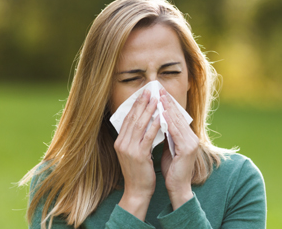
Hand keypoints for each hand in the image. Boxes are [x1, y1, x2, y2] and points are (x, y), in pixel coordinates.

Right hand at [114, 89, 160, 220]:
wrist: (137, 190)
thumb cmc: (138, 172)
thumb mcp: (133, 153)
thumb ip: (136, 139)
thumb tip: (144, 122)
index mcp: (119, 142)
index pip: (127, 119)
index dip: (135, 106)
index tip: (143, 94)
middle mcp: (122, 143)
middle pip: (132, 119)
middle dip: (141, 104)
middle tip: (149, 91)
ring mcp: (129, 149)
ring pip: (139, 125)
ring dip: (149, 111)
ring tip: (156, 100)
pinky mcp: (139, 155)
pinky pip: (148, 137)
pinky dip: (154, 125)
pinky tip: (161, 117)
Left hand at [159, 88, 198, 209]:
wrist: (178, 187)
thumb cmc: (172, 169)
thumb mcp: (169, 148)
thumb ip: (167, 135)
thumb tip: (158, 122)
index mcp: (188, 137)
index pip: (178, 117)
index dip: (168, 104)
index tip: (159, 93)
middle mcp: (192, 137)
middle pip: (179, 116)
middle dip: (168, 102)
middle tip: (159, 89)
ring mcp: (191, 143)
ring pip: (178, 122)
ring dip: (168, 108)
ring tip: (159, 97)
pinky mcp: (187, 149)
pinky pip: (176, 132)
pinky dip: (169, 122)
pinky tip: (162, 113)